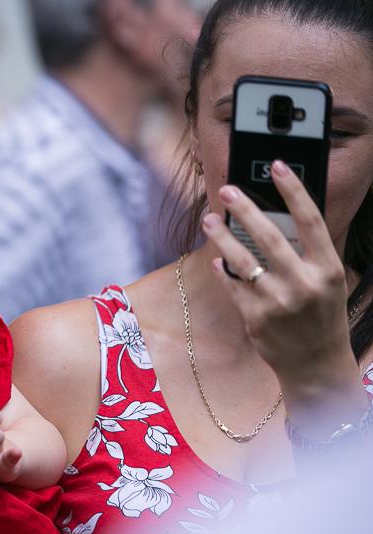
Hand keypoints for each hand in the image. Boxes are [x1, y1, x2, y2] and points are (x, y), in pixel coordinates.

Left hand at [201, 160, 352, 383]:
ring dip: (222, 237)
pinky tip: (218, 258)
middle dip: (245, 210)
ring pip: (242, 261)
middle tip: (226, 190)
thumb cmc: (320, 315)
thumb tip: (273, 219)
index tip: (276, 166)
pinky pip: (233, 285)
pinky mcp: (255, 318)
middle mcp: (304, 284)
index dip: (293, 190)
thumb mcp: (326, 282)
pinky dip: (224, 270)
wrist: (315, 363)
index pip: (310, 220)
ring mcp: (278, 302)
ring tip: (209, 220)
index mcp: (328, 269)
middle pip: (269, 237)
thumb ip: (306, 254)